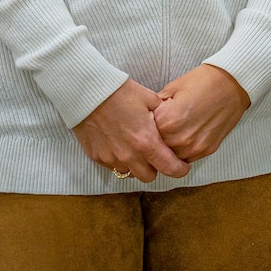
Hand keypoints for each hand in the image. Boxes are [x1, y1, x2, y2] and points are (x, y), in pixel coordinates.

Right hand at [73, 80, 189, 182]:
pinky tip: (119, 143)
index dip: (179, 170)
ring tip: (135, 148)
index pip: (169, 167)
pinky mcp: (97, 157)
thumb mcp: (150, 99)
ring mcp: (111, 158)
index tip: (183, 167)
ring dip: (136, 165)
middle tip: (156, 155)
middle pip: (149, 177)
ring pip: (130, 172)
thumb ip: (163, 117)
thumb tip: (171, 125)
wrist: (88, 92)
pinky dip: (119, 159)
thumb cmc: (121, 92)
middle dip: (156, 168)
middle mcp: (129, 155)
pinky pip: (113, 166)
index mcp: (146, 141)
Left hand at [153, 64, 251, 162]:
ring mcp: (194, 147)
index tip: (149, 119)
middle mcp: (179, 139)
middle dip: (156, 138)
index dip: (146, 125)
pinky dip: (182, 150)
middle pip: (156, 148)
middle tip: (161, 125)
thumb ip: (155, 106)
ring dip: (168, 147)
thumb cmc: (203, 81)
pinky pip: (186, 158)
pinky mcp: (206, 150)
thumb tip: (144, 116)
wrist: (233, 84)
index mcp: (167, 121)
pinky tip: (186, 135)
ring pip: (170, 157)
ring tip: (174, 130)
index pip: (145, 132)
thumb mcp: (173, 88)